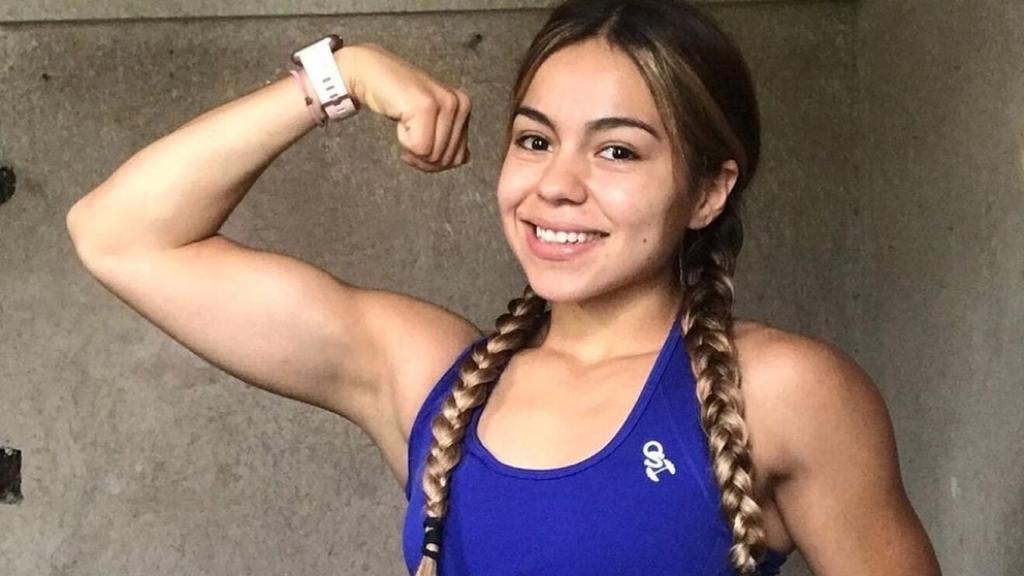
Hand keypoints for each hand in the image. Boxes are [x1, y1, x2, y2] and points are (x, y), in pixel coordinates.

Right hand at [338, 43, 470, 171]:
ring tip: (404, 122)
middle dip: (422, 158)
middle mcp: (459, 103)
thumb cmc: (398, 98)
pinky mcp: (425, 106)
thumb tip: (464, 158)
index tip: (417, 142)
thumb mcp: (431, 120)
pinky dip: (403, 140)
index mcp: (464, 107)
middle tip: (407, 133)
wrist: (370, 72)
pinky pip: (419, 147)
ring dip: (411, 147)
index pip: (459, 158)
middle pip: (444, 159)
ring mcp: (444, 103)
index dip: (433, 161)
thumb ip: (449, 138)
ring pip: (432, 155)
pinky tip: (400, 118)